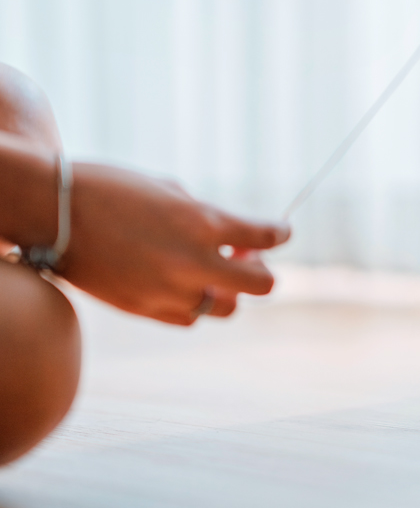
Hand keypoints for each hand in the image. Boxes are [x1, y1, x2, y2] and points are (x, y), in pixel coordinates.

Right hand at [59, 163, 289, 324]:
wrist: (50, 211)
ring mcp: (169, 291)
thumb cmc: (110, 189)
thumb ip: (208, 216)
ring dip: (227, 290)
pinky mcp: (145, 310)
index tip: (281, 231)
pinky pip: (189, 318)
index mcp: (203, 222)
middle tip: (248, 257)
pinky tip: (181, 284)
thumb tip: (235, 237)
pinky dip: (193, 303)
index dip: (280, 233)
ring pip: (225, 308)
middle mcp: (193, 262)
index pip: (266, 236)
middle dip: (261, 270)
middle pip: (260, 285)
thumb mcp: (170, 191)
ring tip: (212, 272)